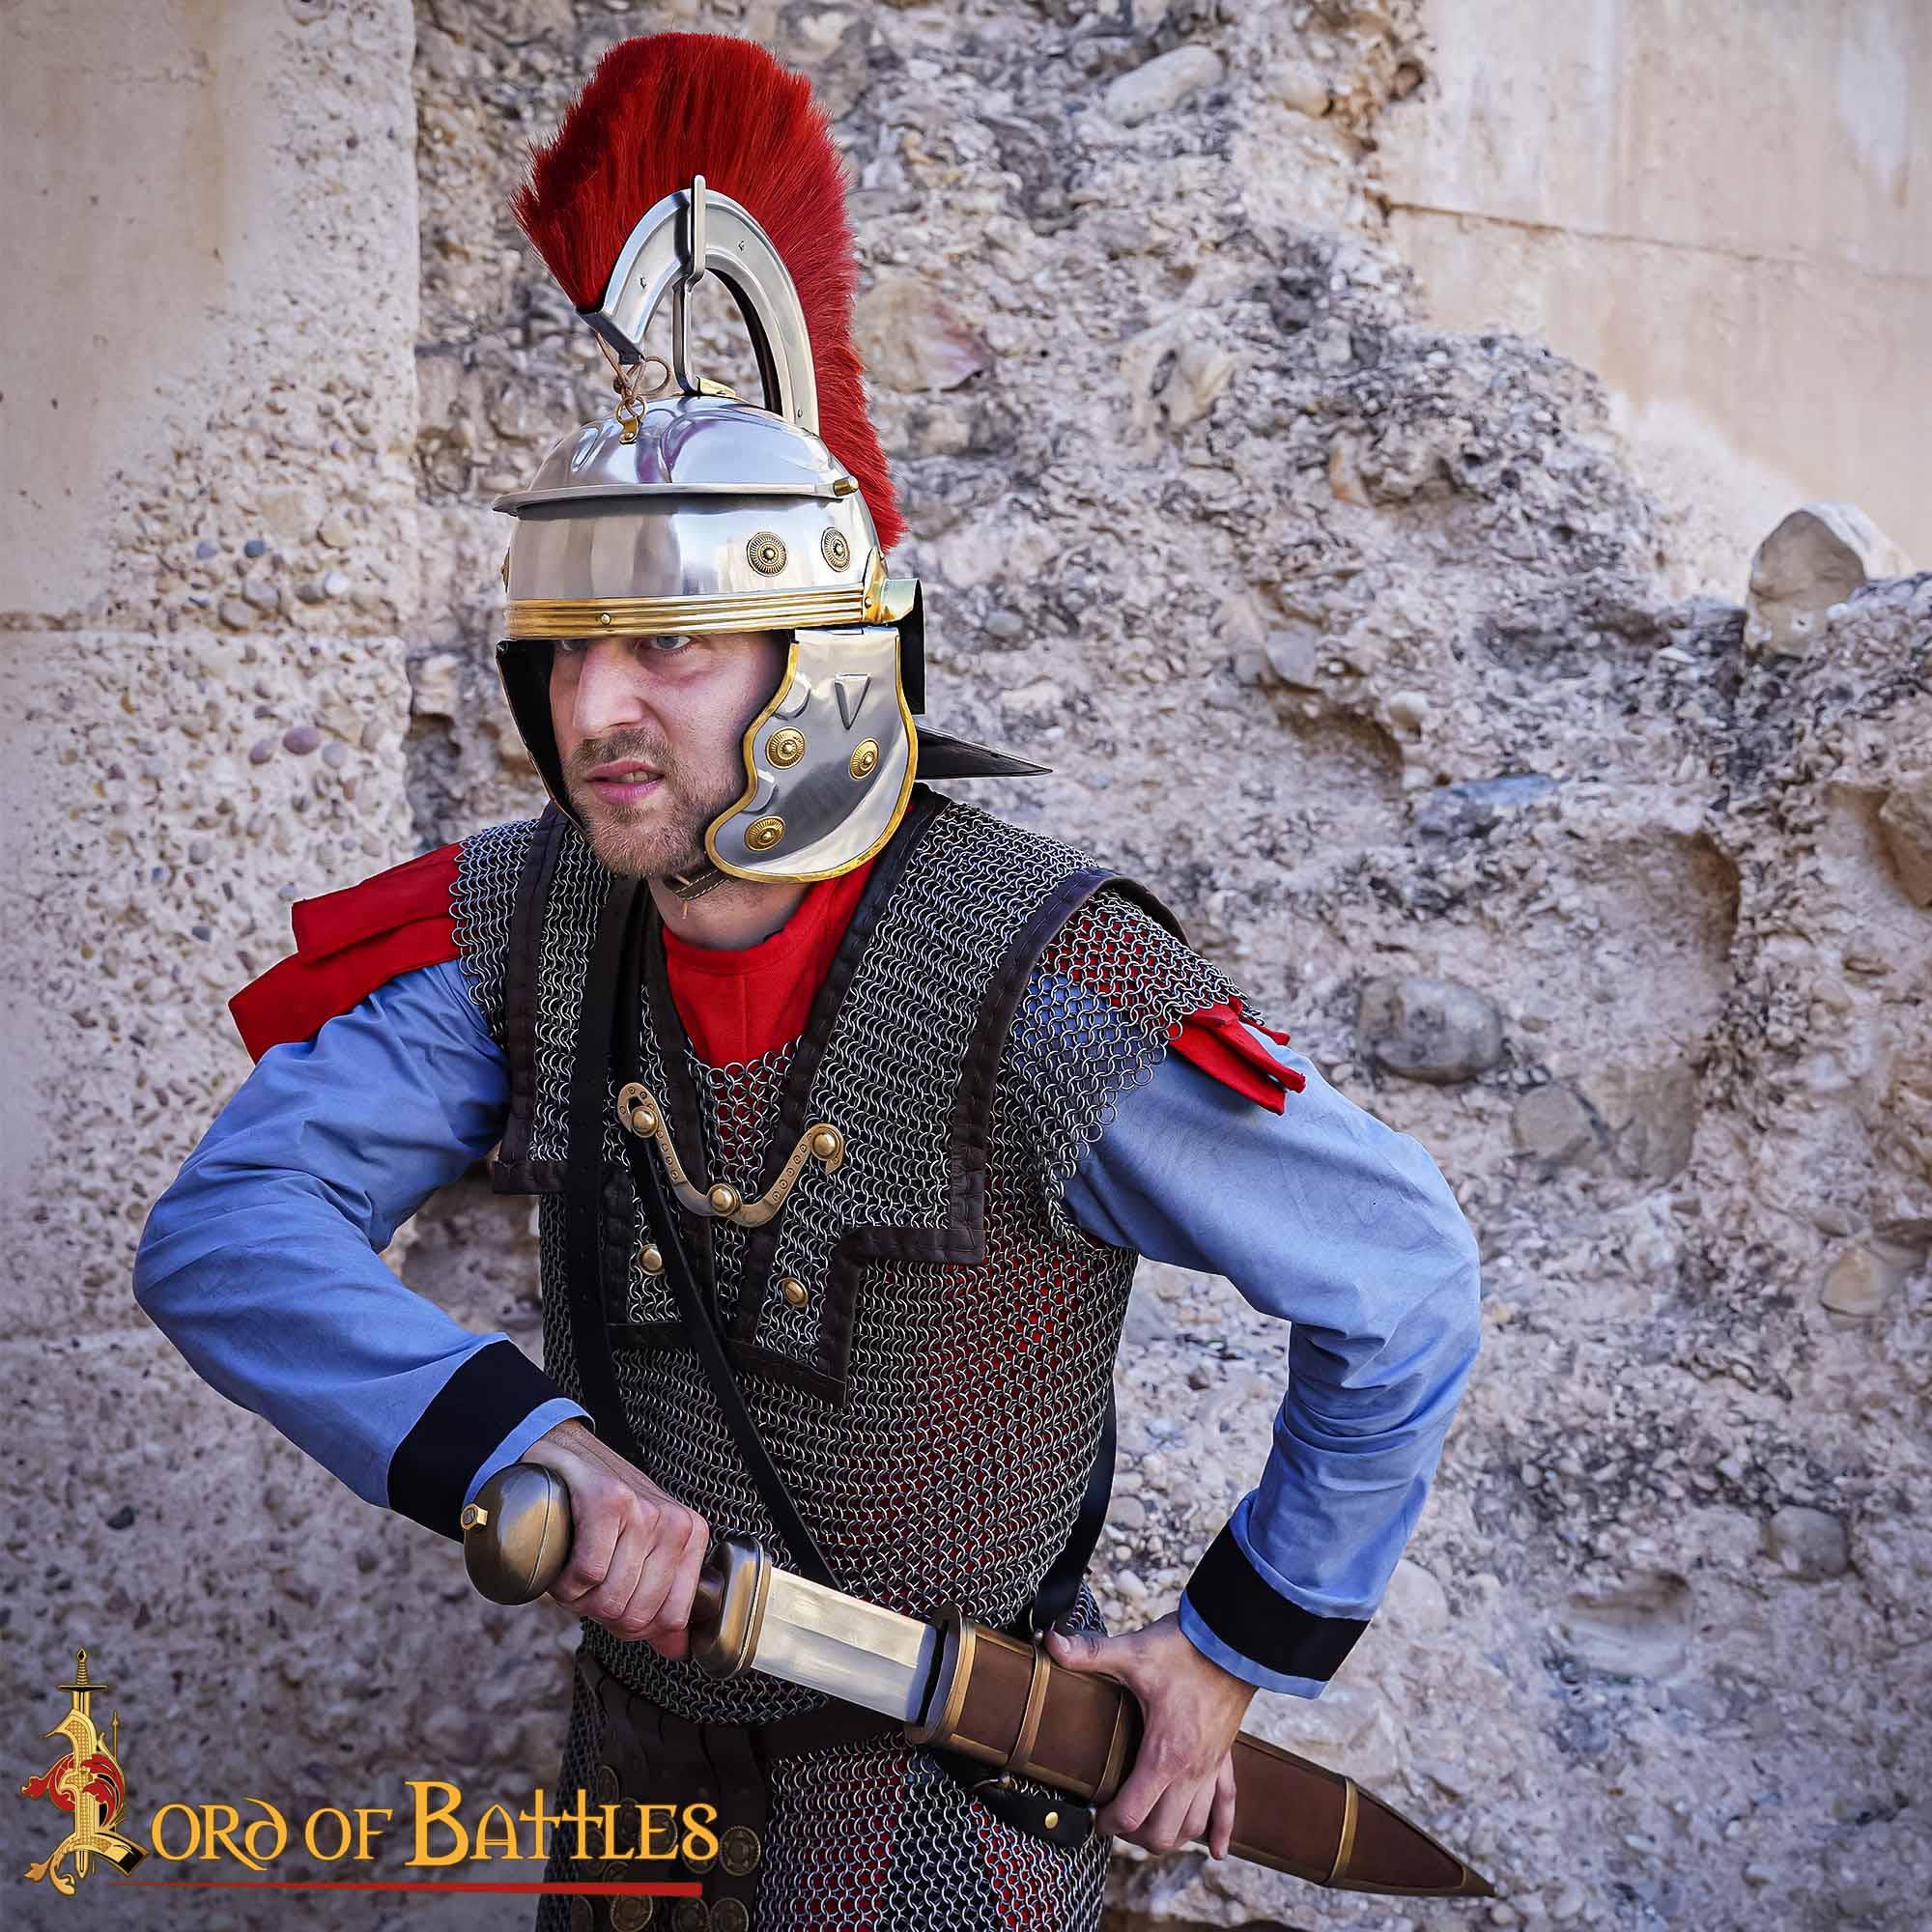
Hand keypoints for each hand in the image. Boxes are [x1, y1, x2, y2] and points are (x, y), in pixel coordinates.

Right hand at [520, 1420, 709, 1659]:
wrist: (564, 1454)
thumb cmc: (600, 1508)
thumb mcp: (642, 1550)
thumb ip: (660, 1600)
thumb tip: (678, 1651)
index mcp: (690, 1537)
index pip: (671, 1618)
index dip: (631, 1626)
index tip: (612, 1603)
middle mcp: (673, 1522)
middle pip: (636, 1615)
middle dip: (600, 1612)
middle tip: (587, 1584)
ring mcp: (643, 1509)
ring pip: (611, 1599)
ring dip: (579, 1598)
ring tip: (574, 1571)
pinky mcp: (608, 1500)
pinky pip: (589, 1573)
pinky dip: (566, 1581)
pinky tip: (563, 1562)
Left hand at [1046, 1613, 1254, 1857]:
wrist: (1234, 1638)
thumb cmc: (1185, 1648)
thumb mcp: (1134, 1651)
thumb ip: (1090, 1652)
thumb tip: (1051, 1642)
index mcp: (1164, 1753)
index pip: (1133, 1813)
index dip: (1108, 1823)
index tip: (1093, 1817)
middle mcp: (1191, 1771)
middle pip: (1163, 1833)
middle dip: (1134, 1835)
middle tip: (1114, 1819)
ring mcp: (1211, 1768)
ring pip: (1192, 1827)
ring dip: (1168, 1835)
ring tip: (1145, 1827)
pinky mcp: (1225, 1758)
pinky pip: (1227, 1806)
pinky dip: (1219, 1832)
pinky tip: (1214, 1851)